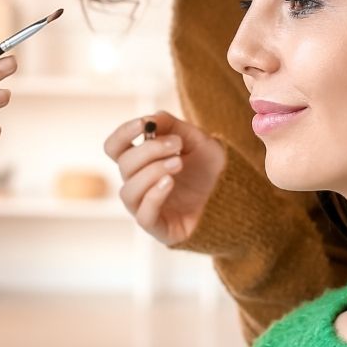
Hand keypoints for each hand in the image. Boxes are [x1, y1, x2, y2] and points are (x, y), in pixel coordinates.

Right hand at [103, 111, 225, 246]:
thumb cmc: (208, 168)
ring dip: (152, 172)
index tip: (143, 124)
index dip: (122, 134)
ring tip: (179, 163)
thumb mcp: (196, 139)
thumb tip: (150, 119)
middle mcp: (137, 184)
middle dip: (149, 150)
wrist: (232, 196)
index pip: (114, 147)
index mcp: (140, 162)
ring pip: (129, 191)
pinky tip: (170, 182)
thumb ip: (173, 126)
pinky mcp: (157, 227)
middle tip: (177, 144)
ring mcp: (145, 207)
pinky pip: (143, 215)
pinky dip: (153, 196)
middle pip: (124, 165)